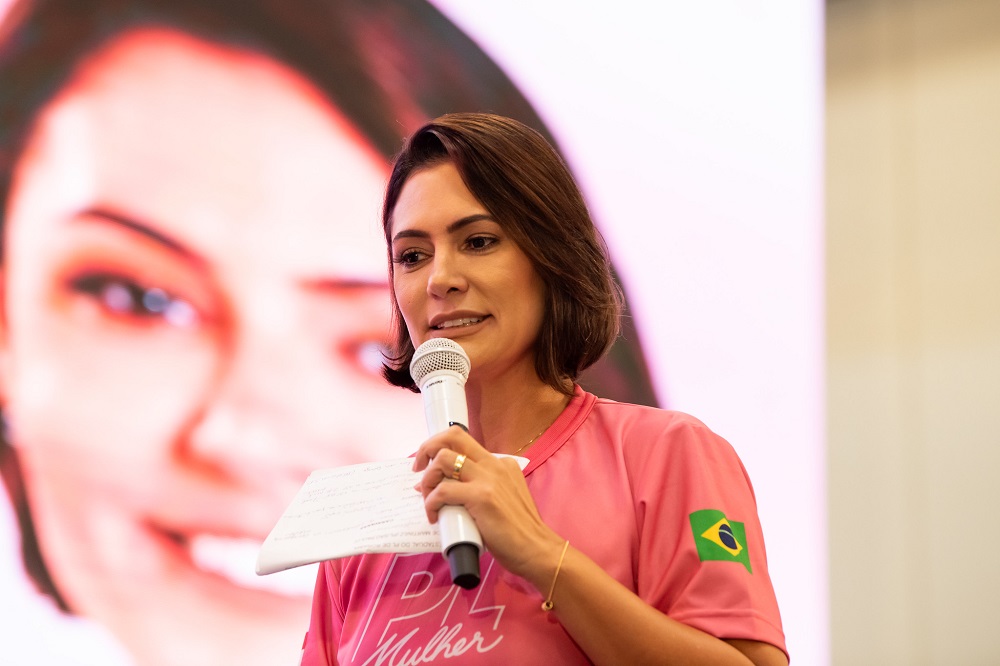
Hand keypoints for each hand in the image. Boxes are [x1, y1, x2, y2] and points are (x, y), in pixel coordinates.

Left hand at [412, 425, 563, 579]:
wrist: (536, 549)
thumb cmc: (518, 531)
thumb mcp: (503, 499)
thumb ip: (480, 489)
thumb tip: (446, 488)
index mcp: (500, 463)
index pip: (463, 441)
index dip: (440, 449)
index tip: (429, 467)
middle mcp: (494, 464)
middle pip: (453, 436)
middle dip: (427, 448)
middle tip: (418, 469)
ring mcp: (488, 478)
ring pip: (444, 459)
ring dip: (427, 479)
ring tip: (427, 499)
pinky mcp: (482, 497)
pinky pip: (443, 490)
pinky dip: (431, 502)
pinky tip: (435, 516)